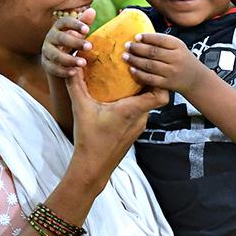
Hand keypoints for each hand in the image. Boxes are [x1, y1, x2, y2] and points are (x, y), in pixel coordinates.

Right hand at [41, 8, 95, 80]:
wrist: (59, 59)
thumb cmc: (71, 42)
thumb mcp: (77, 33)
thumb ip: (84, 23)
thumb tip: (92, 11)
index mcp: (58, 27)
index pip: (65, 22)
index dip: (75, 24)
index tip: (87, 29)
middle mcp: (50, 37)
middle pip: (60, 38)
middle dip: (75, 42)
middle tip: (90, 47)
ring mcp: (46, 51)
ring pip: (56, 55)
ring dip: (70, 59)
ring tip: (83, 63)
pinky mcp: (46, 64)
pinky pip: (53, 68)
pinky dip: (63, 71)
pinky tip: (74, 72)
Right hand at [62, 70, 168, 191]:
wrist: (93, 168)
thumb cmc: (89, 140)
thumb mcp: (81, 108)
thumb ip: (76, 85)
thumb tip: (73, 66)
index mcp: (132, 111)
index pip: (161, 95)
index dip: (159, 81)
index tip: (146, 70)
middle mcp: (140, 118)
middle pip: (155, 96)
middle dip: (148, 81)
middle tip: (137, 67)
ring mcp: (138, 126)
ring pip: (147, 104)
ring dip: (140, 92)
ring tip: (128, 78)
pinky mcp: (133, 132)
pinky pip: (140, 112)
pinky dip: (134, 102)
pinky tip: (120, 97)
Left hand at [122, 32, 209, 94]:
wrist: (196, 80)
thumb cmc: (182, 60)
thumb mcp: (178, 47)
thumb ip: (163, 42)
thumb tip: (140, 37)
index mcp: (178, 46)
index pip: (161, 39)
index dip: (147, 37)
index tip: (136, 36)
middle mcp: (176, 58)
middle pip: (153, 52)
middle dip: (137, 48)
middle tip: (127, 45)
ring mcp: (172, 72)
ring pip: (150, 65)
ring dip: (135, 60)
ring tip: (125, 56)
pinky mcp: (167, 84)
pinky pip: (150, 78)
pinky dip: (139, 74)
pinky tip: (131, 69)